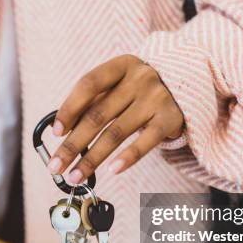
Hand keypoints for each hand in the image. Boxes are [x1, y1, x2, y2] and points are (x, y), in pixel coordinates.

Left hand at [47, 54, 183, 184]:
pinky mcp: (170, 118)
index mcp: (121, 66)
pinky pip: (146, 141)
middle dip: (73, 144)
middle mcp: (139, 79)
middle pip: (98, 115)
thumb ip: (94, 101)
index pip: (88, 84)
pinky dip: (128, 157)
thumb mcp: (119, 84)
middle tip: (56, 166)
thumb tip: (62, 133)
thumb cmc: (140, 89)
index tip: (56, 132)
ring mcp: (156, 98)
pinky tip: (111, 171)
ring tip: (76, 176)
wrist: (187, 84)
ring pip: (116, 133)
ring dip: (92, 159)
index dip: (69, 108)